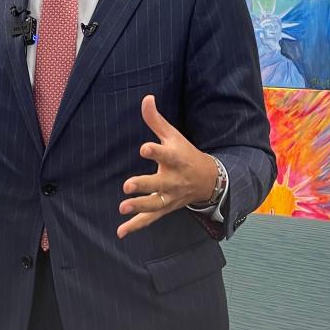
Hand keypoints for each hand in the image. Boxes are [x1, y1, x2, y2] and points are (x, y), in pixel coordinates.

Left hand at [117, 95, 218, 237]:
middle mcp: (174, 179)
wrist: (208, 180)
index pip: (167, 154)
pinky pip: (150, 219)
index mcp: (176, 159)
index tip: (144, 148)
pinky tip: (120, 232)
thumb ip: (156, 120)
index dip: (156, 151)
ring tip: (122, 207)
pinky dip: (136, 226)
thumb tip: (146, 97)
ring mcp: (170, 196)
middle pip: (160, 183)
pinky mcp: (165, 208)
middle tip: (127, 185)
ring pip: (155, 204)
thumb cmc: (185, 154)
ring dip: (139, 207)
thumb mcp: (173, 136)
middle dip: (145, 185)